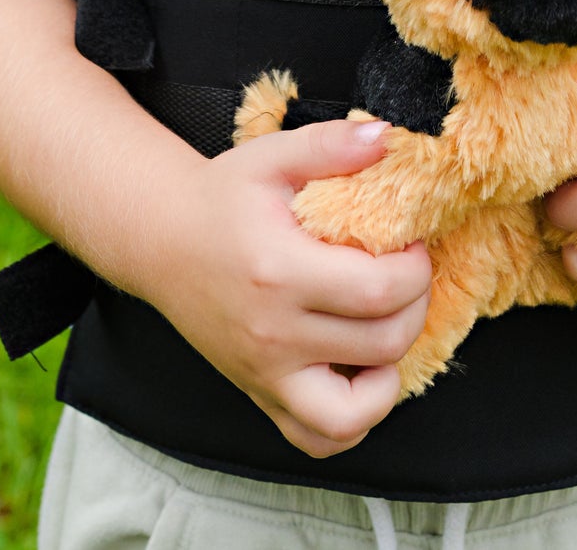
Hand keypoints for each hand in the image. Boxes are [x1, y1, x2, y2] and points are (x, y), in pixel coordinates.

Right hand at [155, 116, 432, 457]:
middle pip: (380, 344)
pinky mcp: (260, 395)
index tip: (411, 244)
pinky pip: (318, 439)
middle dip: (415, 306)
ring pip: (353, 414)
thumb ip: (331, 144)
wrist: (161, 240)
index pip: (378, 290)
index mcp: (280, 271)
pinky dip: (354, 420)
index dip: (415, 269)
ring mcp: (264, 374)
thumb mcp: (271, 156)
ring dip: (390, 373)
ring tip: (387, 328)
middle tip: (408, 275)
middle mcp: (273, 333)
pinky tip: (361, 372)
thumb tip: (388, 136)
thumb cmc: (220, 198)